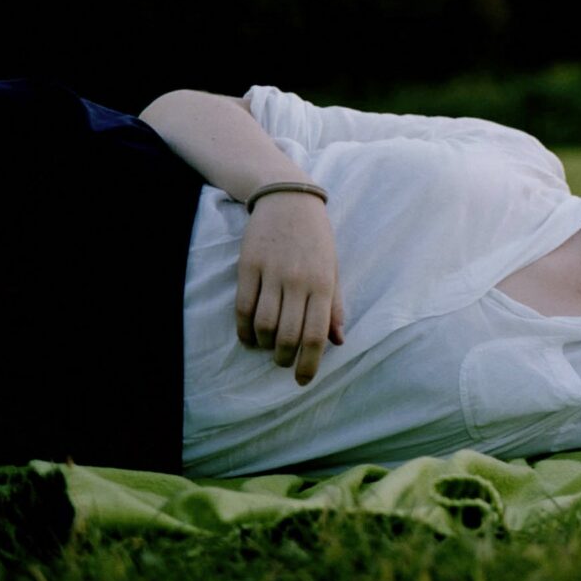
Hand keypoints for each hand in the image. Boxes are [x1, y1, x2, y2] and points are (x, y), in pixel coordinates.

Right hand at [235, 192, 345, 385]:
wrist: (288, 200)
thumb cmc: (316, 239)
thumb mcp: (333, 269)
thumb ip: (333, 305)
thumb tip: (337, 341)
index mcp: (323, 283)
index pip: (315, 334)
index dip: (308, 363)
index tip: (302, 380)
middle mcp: (297, 281)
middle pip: (286, 334)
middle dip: (284, 359)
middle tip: (283, 363)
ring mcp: (271, 273)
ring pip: (263, 325)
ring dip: (264, 346)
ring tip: (268, 349)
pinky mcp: (248, 266)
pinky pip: (243, 307)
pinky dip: (244, 329)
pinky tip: (249, 336)